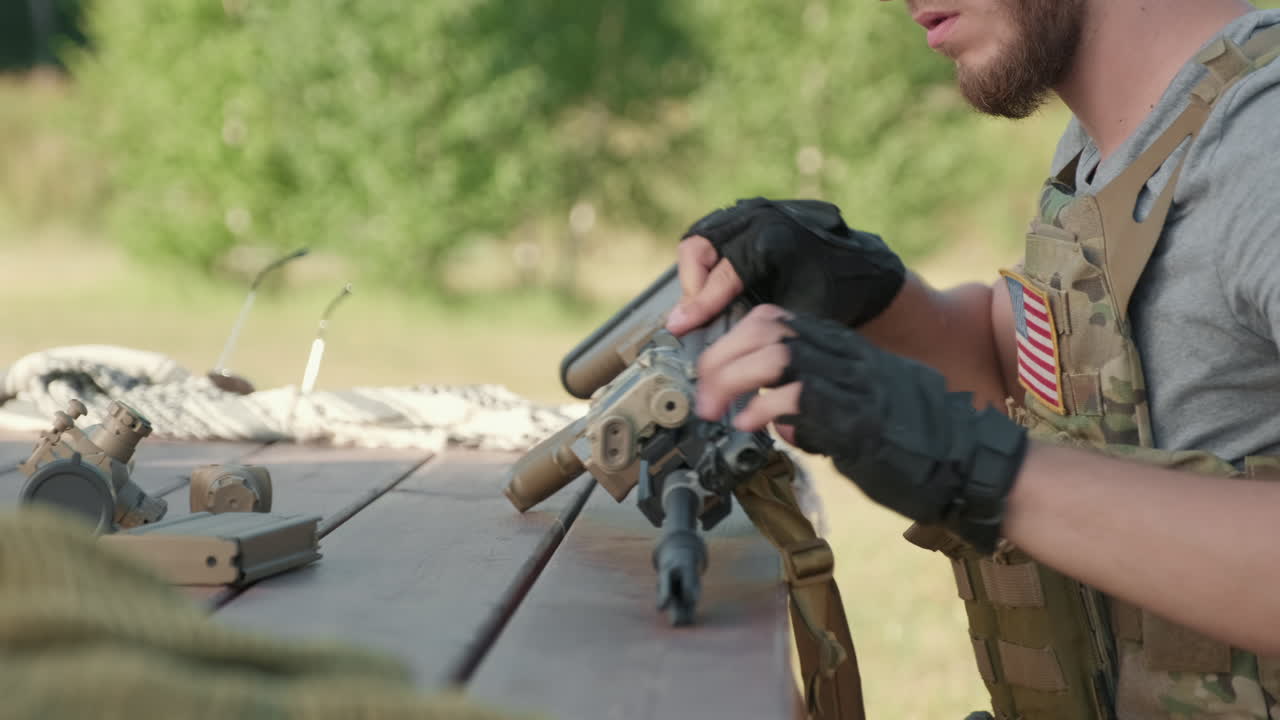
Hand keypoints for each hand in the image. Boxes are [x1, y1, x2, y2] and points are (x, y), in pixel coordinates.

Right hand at [666, 197, 904, 335]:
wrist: (859, 272)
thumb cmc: (835, 295)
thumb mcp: (795, 315)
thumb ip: (748, 319)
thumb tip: (705, 334)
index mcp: (773, 239)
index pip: (722, 272)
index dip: (699, 304)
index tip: (682, 325)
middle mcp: (760, 217)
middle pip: (700, 246)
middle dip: (693, 285)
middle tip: (693, 315)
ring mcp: (753, 211)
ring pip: (702, 237)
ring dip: (695, 273)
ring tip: (703, 303)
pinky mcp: (749, 215)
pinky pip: (713, 234)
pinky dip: (706, 261)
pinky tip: (714, 288)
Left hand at [695, 306, 1026, 552]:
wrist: (976, 464)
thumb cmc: (925, 445)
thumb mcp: (866, 412)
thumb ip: (822, 410)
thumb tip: (782, 422)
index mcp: (848, 351)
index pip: (778, 320)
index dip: (734, 339)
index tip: (712, 371)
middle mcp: (848, 357)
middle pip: (768, 327)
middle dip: (722, 358)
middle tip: (704, 396)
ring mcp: (853, 383)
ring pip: (775, 353)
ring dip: (733, 380)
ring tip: (718, 411)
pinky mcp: (856, 416)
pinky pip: (795, 396)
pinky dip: (761, 409)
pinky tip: (750, 427)